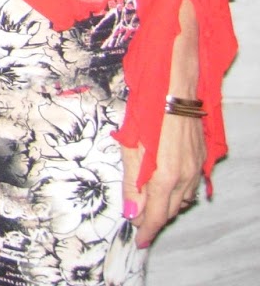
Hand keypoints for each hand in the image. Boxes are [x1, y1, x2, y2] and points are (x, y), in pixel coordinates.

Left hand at [121, 116, 205, 246]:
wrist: (174, 92)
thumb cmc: (147, 116)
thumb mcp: (131, 149)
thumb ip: (132, 183)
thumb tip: (131, 212)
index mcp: (165, 177)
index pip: (157, 215)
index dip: (147, 230)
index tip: (140, 240)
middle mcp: (185, 178)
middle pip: (170, 210)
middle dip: (155, 219)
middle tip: (139, 222)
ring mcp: (195, 168)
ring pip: (182, 200)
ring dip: (166, 206)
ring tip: (149, 205)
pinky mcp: (200, 159)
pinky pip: (191, 186)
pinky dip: (178, 193)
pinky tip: (167, 187)